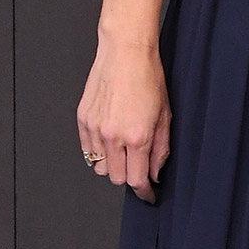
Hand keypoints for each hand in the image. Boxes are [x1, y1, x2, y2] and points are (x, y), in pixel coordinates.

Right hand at [78, 40, 171, 201]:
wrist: (125, 53)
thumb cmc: (148, 79)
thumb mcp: (165, 117)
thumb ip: (160, 149)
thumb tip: (155, 173)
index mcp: (137, 136)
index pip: (137, 179)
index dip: (144, 191)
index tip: (148, 194)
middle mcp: (113, 135)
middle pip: (116, 178)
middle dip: (129, 177)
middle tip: (138, 166)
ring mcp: (95, 128)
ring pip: (99, 166)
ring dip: (112, 165)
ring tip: (123, 149)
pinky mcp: (83, 119)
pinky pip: (87, 150)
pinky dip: (98, 151)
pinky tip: (110, 139)